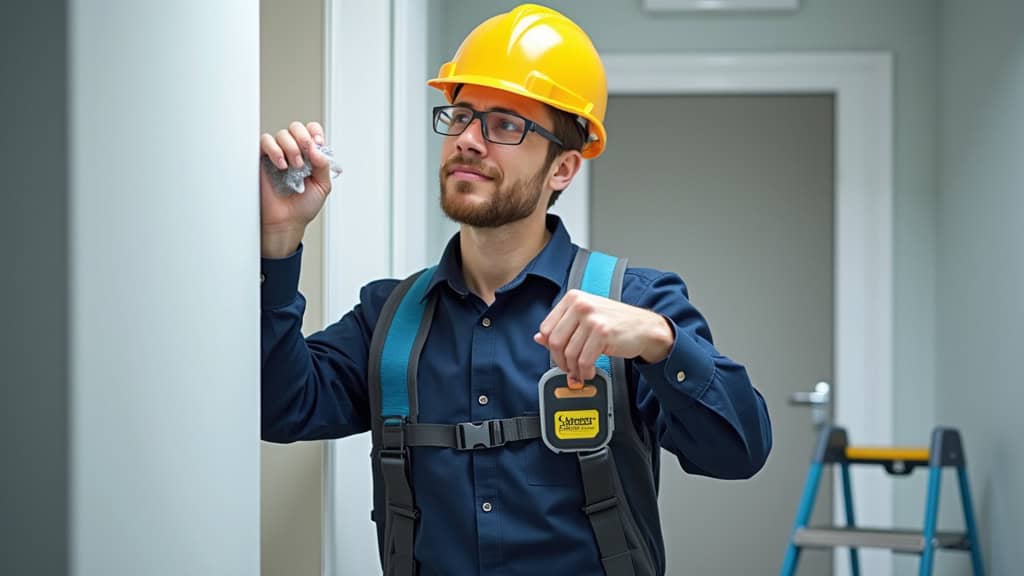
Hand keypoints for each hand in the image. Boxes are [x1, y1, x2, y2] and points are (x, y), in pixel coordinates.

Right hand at [259, 121, 333, 257]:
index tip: (318, 144)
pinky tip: (281, 165)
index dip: (315, 133)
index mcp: (309, 155)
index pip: (311, 130)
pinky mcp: (262, 160)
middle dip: (303, 138)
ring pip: (281, 134)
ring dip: (291, 147)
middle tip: (306, 156)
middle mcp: (293, 152)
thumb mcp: (323, 186)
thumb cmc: (303, 206)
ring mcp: (277, 155)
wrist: (287, 222)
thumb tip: (316, 149)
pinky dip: (274, 150)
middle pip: (296, 127)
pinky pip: (265, 142)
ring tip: (294, 167)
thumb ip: (324, 165)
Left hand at [534, 289, 674, 381]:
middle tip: (569, 368)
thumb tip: (539, 339)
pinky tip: (590, 371)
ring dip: (574, 369)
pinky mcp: (602, 333)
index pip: (547, 327)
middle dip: (561, 361)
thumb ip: (562, 327)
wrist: (646, 328)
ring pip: (569, 353)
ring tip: (581, 371)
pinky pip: (583, 360)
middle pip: (555, 342)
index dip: (550, 347)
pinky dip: (584, 371)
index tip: (558, 355)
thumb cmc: (617, 323)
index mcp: (573, 298)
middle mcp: (581, 305)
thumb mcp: (587, 319)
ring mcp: (592, 318)